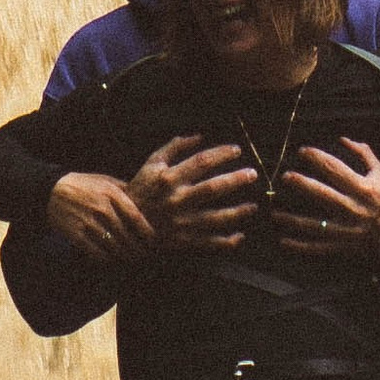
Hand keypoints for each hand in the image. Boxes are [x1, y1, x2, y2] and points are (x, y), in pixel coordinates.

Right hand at [45, 171, 155, 257]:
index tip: (153, 240)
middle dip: (139, 249)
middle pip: (127, 236)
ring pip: (114, 247)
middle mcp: (102, 209)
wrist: (51, 191)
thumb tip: (145, 200)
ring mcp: (88, 223)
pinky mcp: (77, 235)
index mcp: (111, 194)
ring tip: (132, 260)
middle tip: (145, 255)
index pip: (136, 217)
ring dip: (125, 257)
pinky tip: (113, 260)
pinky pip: (97, 253)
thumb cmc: (83, 185)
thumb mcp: (105, 181)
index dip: (147, 232)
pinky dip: (108, 259)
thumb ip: (124, 190)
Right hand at [128, 133, 258, 245]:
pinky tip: (240, 236)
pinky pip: (209, 243)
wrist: (126, 224)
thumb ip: (174, 147)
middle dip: (235, 180)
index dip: (221, 154)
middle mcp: (176, 200)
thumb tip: (199, 136)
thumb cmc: (142, 189)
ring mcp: (181, 222)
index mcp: (169, 178)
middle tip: (253, 174)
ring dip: (237, 212)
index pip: (201, 162)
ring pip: (215, 218)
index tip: (237, 150)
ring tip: (253, 206)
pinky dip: (226, 242)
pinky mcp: (183, 241)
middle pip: (212, 188)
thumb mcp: (152, 164)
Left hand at [277, 143, 379, 274]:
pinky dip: (301, 246)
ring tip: (274, 212)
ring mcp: (350, 230)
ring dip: (292, 218)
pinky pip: (321, 248)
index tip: (302, 151)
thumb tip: (344, 139)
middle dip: (300, 184)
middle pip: (321, 192)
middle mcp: (355, 208)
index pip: (334, 167)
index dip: (316, 157)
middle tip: (284, 177)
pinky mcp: (348, 248)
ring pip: (315, 223)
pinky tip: (285, 241)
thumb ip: (364, 154)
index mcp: (364, 188)